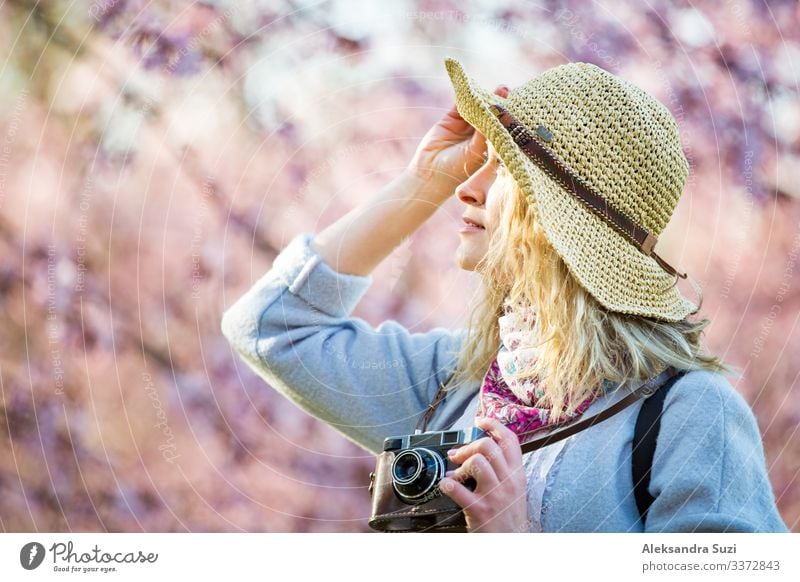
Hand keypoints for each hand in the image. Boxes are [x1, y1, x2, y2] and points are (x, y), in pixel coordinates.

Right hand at [407, 85, 509, 199]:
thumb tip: (500, 110)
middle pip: (493, 115)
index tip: (521, 107)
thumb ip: (487, 130)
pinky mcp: (453, 119)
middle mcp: (480, 136)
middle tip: (511, 93)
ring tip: (501, 88)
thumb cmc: (458, 169)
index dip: (511, 117)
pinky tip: (476, 87)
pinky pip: (461, 104)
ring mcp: (467, 126)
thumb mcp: (478, 150)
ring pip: (479, 108)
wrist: (430, 173)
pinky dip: (467, 94)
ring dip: (487, 98)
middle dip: (501, 104)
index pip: (504, 128)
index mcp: (491, 147)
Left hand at [438, 416, 529, 532]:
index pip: (510, 440)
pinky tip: (446, 486)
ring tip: (455, 476)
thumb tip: (483, 448)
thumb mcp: (515, 489)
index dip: (494, 424)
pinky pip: (457, 488)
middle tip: (457, 456)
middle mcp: (508, 482)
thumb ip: (503, 469)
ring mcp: (495, 495)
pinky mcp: (480, 509)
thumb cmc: (508, 516)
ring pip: (476, 462)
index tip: (480, 420)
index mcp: (517, 474)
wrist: (511, 544)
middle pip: (488, 446)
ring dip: (459, 467)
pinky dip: (446, 484)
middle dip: (467, 447)